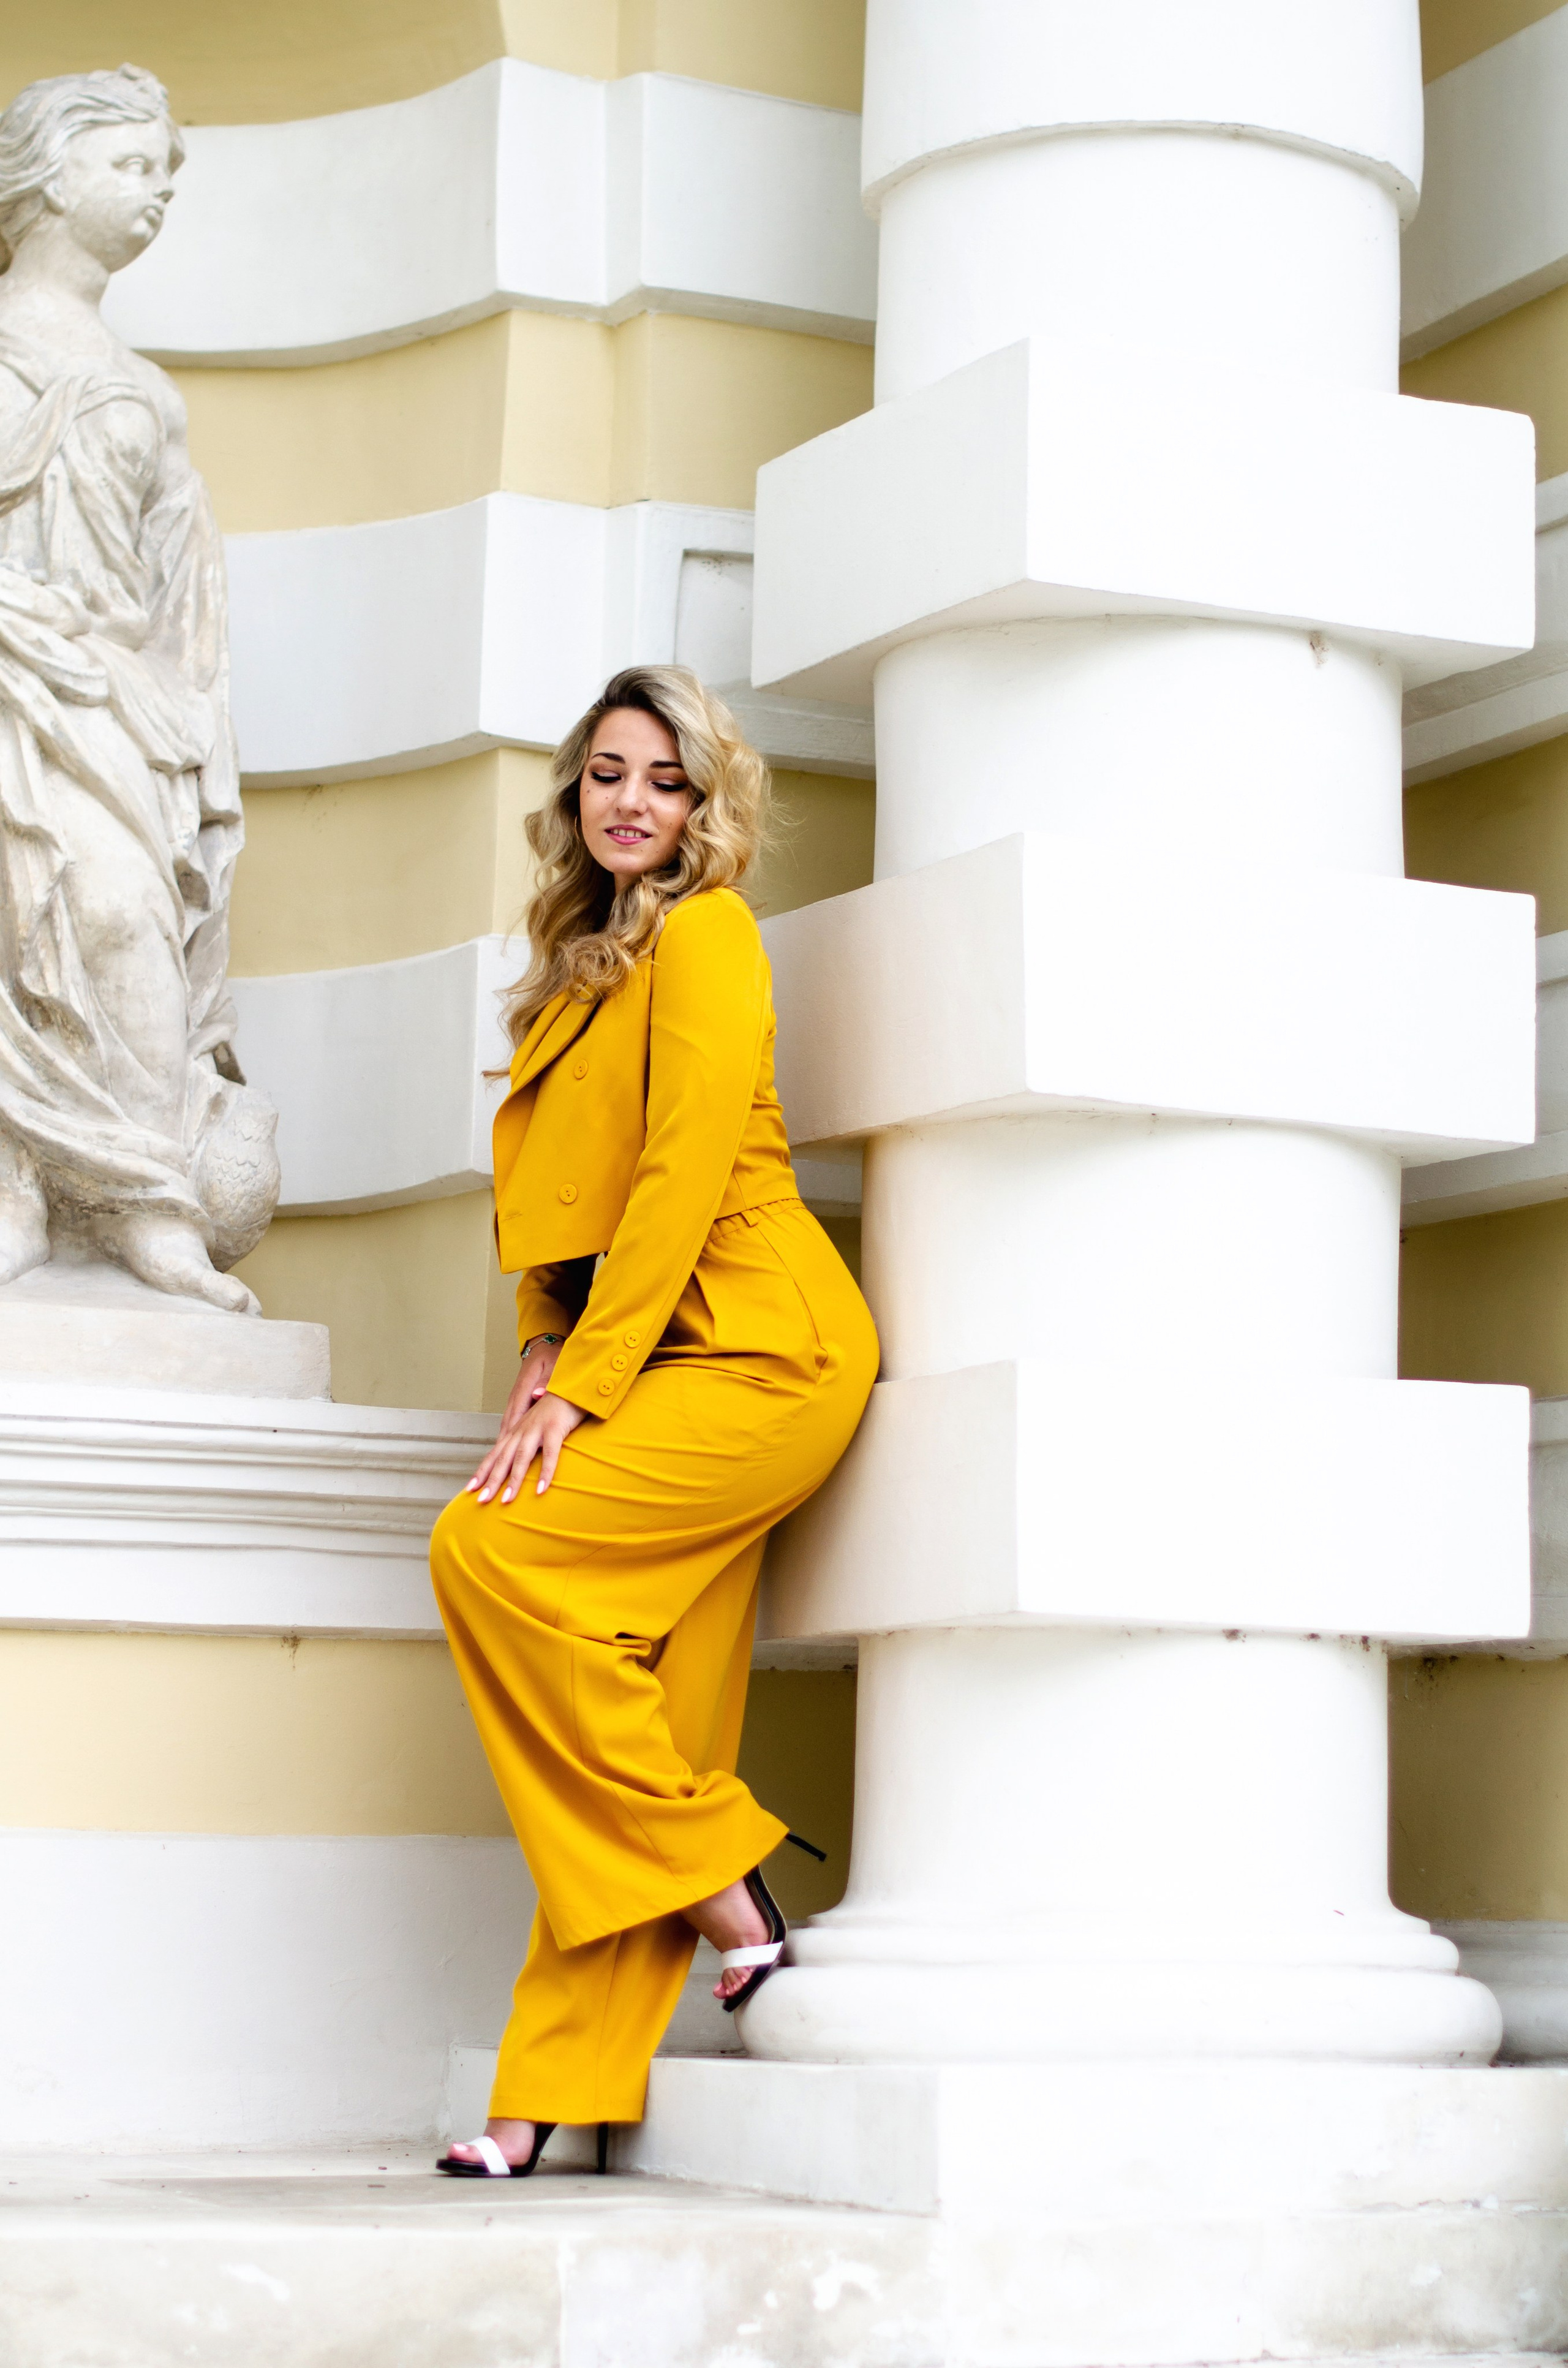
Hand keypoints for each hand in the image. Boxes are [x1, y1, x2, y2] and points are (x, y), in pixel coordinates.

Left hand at [467, 1347, 587, 1502]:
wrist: (572, 1383)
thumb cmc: (557, 1406)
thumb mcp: (538, 1424)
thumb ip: (527, 1440)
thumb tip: (515, 1458)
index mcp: (517, 1430)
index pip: (495, 1453)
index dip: (482, 1471)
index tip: (470, 1489)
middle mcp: (522, 1429)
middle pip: (503, 1458)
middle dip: (491, 1481)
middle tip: (481, 1501)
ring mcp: (537, 1428)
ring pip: (520, 1458)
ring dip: (513, 1480)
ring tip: (506, 1501)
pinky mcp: (555, 1427)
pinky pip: (550, 1454)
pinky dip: (545, 1472)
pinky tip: (541, 1489)